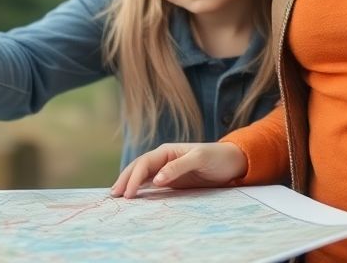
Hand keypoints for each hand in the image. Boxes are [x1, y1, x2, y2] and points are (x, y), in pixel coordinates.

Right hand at [110, 142, 246, 198]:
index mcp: (167, 150)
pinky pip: (151, 183)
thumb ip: (177, 167)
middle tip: (114, 195)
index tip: (128, 193)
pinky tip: (133, 195)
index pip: (144, 163)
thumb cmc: (217, 158)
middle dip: (125, 180)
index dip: (134, 177)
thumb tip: (156, 180)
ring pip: (142, 175)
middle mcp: (163, 158)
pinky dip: (140, 188)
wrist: (232, 162)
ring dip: (129, 183)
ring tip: (117, 195)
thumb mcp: (199, 159)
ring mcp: (166, 169)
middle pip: (138, 168)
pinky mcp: (171, 179)